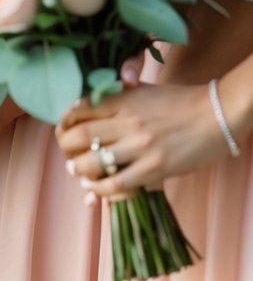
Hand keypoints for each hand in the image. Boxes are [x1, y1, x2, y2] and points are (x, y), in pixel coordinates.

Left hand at [56, 81, 225, 197]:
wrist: (216, 116)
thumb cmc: (178, 103)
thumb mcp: (143, 91)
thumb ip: (116, 97)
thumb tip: (84, 107)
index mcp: (124, 98)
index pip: (79, 109)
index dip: (64, 122)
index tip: (64, 130)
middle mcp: (128, 121)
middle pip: (78, 136)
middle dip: (66, 147)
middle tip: (68, 153)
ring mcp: (141, 146)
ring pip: (92, 163)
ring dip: (78, 170)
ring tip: (77, 171)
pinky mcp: (154, 168)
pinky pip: (116, 184)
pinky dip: (99, 189)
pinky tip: (95, 187)